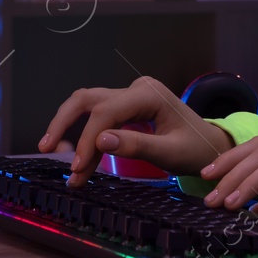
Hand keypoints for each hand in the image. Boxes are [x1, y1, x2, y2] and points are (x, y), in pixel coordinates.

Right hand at [38, 74, 235, 186]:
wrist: (212, 147)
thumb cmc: (197, 150)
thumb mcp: (171, 153)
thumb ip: (137, 146)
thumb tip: (100, 141)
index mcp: (149, 94)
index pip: (106, 111)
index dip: (87, 139)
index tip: (77, 167)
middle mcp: (137, 89)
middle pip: (89, 98)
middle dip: (64, 122)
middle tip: (46, 148)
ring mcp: (132, 96)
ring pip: (88, 105)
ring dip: (71, 129)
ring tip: (56, 156)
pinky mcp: (128, 107)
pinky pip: (99, 118)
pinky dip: (86, 137)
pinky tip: (78, 159)